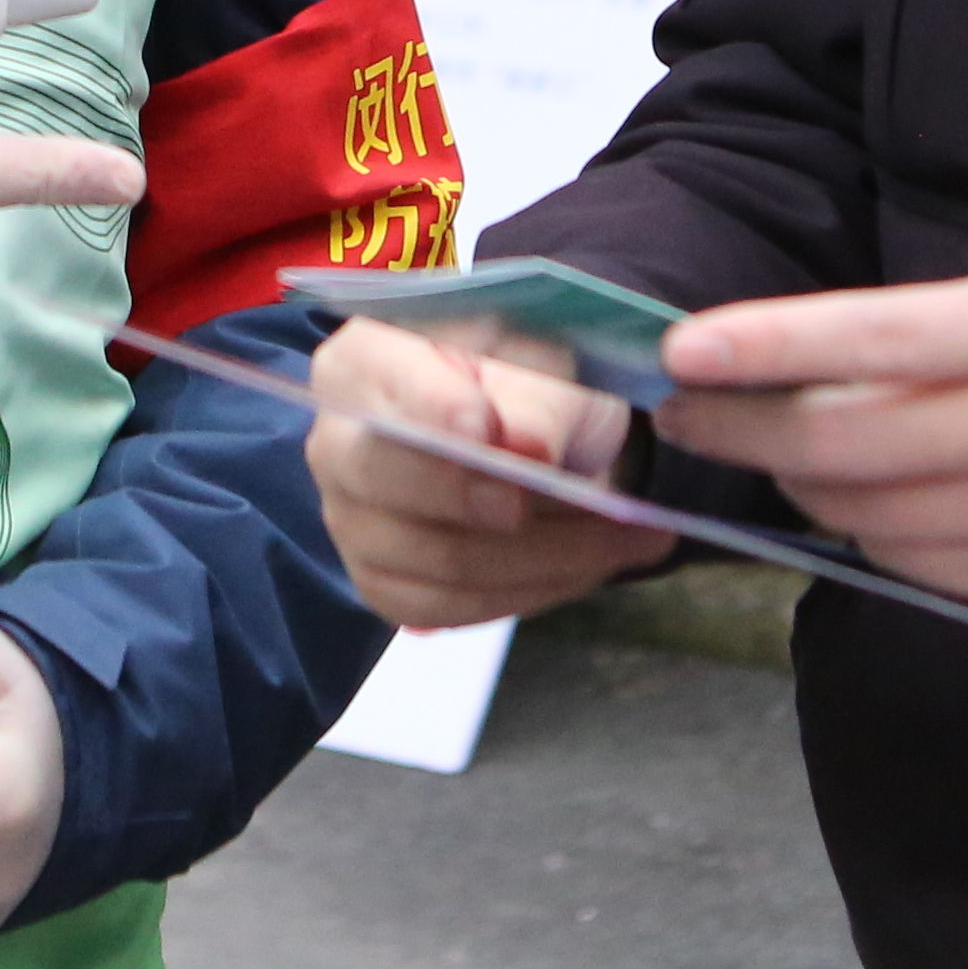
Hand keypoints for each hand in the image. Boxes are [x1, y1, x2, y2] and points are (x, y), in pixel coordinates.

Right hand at [303, 312, 651, 628]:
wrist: (538, 437)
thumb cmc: (531, 381)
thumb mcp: (551, 364)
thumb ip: (538, 399)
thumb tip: (527, 446)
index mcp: (363, 359)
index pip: (380, 384)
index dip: (432, 409)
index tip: (489, 427)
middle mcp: (336, 443)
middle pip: (387, 479)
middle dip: (487, 495)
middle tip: (581, 498)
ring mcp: (353, 522)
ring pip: (439, 559)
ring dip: (548, 555)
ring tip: (630, 534)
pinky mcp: (385, 584)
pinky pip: (453, 608)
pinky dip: (533, 591)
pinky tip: (589, 563)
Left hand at [652, 257, 967, 619]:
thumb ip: (951, 327)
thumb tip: (827, 358)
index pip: (866, 342)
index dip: (762, 347)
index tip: (679, 349)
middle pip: (839, 444)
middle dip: (742, 426)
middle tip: (690, 410)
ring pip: (863, 514)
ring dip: (800, 484)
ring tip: (776, 451)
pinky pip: (916, 569)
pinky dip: (871, 536)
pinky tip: (863, 505)